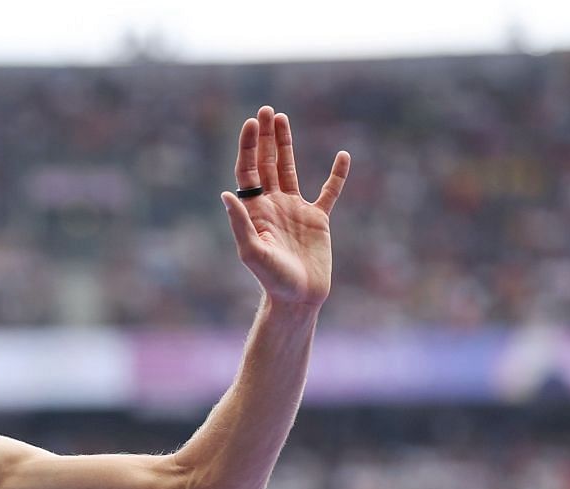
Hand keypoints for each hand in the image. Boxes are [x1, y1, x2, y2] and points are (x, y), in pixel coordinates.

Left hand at [221, 105, 349, 308]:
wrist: (298, 298)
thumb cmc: (272, 280)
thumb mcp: (253, 252)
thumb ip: (240, 223)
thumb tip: (226, 194)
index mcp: (255, 211)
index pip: (248, 171)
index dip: (248, 147)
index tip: (251, 123)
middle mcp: (273, 205)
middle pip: (266, 163)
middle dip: (265, 137)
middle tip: (266, 110)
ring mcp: (295, 210)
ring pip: (289, 169)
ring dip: (286, 143)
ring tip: (282, 118)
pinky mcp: (318, 219)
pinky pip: (329, 191)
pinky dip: (337, 175)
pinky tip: (343, 156)